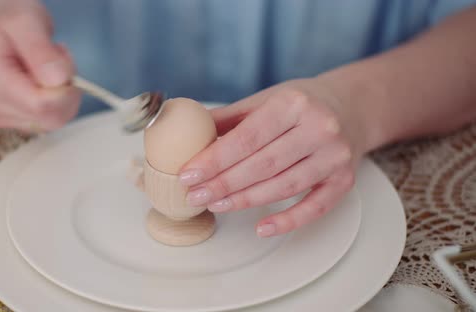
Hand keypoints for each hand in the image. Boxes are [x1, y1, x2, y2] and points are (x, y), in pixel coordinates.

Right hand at [0, 2, 80, 131]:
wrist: (3, 31)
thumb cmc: (13, 23)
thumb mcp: (26, 21)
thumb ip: (40, 49)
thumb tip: (58, 80)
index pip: (42, 105)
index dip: (64, 84)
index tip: (59, 54)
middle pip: (52, 116)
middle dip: (67, 88)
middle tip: (57, 57)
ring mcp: (5, 118)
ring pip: (57, 119)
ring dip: (65, 92)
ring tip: (50, 65)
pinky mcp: (20, 122)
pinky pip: (54, 119)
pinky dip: (61, 100)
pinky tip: (49, 80)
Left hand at [179, 79, 365, 236]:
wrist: (352, 107)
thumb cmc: (301, 104)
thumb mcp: (265, 99)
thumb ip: (229, 118)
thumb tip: (187, 134)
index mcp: (293, 103)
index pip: (247, 138)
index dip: (215, 160)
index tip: (188, 174)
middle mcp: (319, 128)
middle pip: (263, 165)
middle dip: (223, 184)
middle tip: (195, 195)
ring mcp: (334, 156)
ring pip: (283, 187)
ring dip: (245, 201)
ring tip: (216, 205)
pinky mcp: (344, 180)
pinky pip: (315, 207)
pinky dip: (288, 221)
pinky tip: (261, 227)